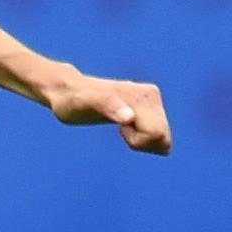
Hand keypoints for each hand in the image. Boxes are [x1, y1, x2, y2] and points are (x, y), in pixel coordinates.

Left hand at [47, 69, 172, 154]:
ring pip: (163, 137)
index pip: (157, 134)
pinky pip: (159, 134)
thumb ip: (107, 107)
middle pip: (163, 137)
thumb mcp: (84, 105)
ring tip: (122, 126)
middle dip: (142, 141)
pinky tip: (125, 125)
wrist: (68, 90)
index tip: (120, 129)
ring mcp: (152, 99)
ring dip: (142, 139)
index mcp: (143, 96)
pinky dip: (142, 136)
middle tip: (120, 129)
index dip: (137, 141)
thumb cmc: (73, 101)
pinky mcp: (150, 104)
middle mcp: (151, 94)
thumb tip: (129, 118)